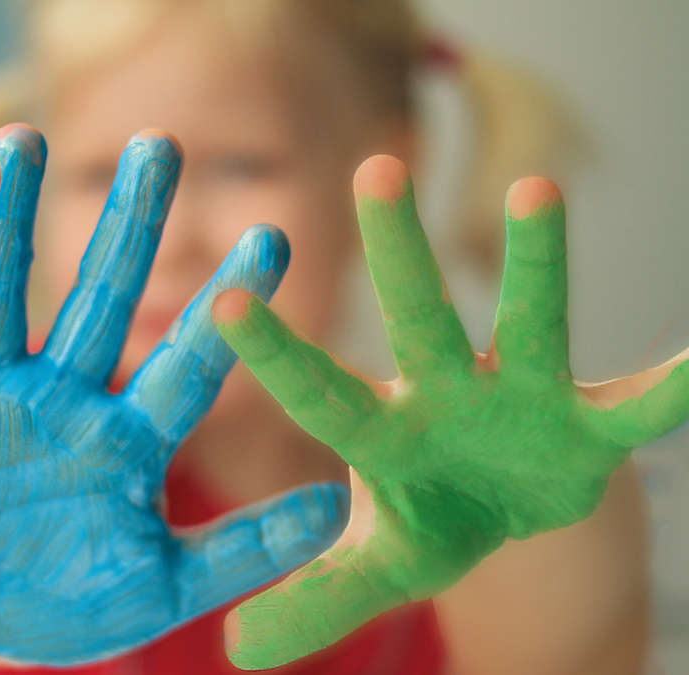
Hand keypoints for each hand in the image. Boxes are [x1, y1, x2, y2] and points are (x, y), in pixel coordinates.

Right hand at [0, 125, 348, 664]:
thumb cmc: (80, 603)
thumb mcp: (167, 586)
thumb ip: (244, 552)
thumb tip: (339, 508)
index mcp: (123, 438)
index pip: (186, 364)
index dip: (226, 311)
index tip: (273, 240)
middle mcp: (56, 401)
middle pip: (96, 302)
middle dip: (127, 228)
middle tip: (161, 146)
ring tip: (14, 143)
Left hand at [212, 155, 688, 668]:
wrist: (504, 513)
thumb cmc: (426, 521)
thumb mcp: (378, 566)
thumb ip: (314, 599)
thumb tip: (235, 653)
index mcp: (382, 431)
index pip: (319, 389)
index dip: (276, 354)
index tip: (225, 301)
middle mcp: (445, 394)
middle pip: (418, 319)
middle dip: (398, 251)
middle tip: (376, 170)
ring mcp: (519, 398)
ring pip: (529, 323)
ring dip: (536, 263)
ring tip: (538, 189)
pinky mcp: (588, 422)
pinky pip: (637, 404)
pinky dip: (671, 385)